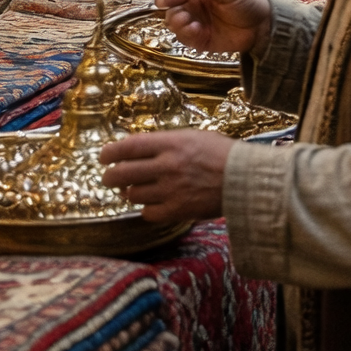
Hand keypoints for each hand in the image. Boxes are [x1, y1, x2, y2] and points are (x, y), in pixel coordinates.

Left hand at [100, 129, 234, 223]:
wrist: (247, 178)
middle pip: (121, 173)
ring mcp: (170, 190)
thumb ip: (165, 143)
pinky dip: (148, 208)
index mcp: (172, 144)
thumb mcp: (194, 137)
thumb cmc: (222, 153)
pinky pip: (147, 213)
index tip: (103, 156)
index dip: (109, 152)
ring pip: (133, 194)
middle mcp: (167, 166)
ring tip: (140, 189)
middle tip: (110, 177)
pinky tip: (155, 203)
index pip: (128, 147)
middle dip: (110, 176)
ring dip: (132, 192)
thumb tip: (136, 149)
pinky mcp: (176, 210)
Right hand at [153, 0, 273, 55]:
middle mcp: (194, 9)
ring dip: (179, 26)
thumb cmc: (246, 2)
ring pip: (175, 27)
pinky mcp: (200, 41)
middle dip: (173, 14)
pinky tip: (199, 32)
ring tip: (194, 25)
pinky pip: (186, 40)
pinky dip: (188, 37)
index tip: (162, 1)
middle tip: (184, 16)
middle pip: (171, 12)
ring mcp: (196, 26)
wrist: (261, 25)